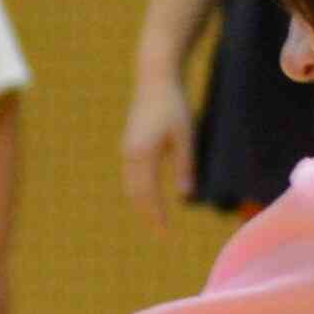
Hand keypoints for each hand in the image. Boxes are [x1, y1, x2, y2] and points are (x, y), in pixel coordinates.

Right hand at [118, 69, 192, 228]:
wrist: (154, 80)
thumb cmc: (173, 105)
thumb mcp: (185, 136)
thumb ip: (184, 165)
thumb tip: (185, 194)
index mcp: (142, 155)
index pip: (147, 194)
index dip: (156, 215)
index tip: (164, 233)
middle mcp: (130, 156)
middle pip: (135, 193)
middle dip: (147, 213)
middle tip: (160, 232)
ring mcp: (127, 150)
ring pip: (131, 185)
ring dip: (142, 203)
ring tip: (155, 217)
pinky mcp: (130, 145)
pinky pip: (132, 175)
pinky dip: (140, 189)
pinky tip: (150, 194)